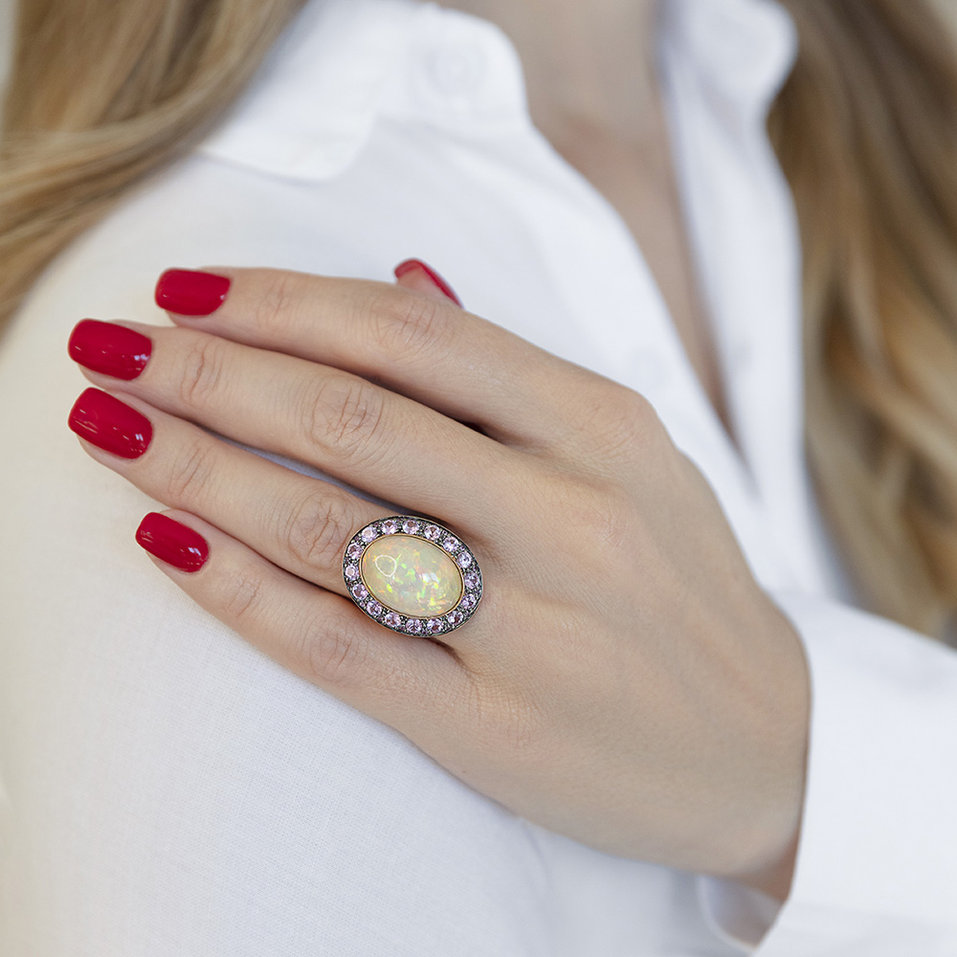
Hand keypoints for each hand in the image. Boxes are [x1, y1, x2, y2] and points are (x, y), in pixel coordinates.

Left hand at [67, 264, 809, 899]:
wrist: (768, 743)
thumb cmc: (682, 583)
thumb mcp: (632, 454)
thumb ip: (513, 373)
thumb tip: (397, 277)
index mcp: (603, 428)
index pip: (412, 336)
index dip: (285, 304)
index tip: (190, 293)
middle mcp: (570, 516)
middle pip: (352, 420)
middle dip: (212, 375)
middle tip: (114, 351)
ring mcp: (531, 627)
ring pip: (326, 528)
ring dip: (198, 468)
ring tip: (111, 430)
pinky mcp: (491, 727)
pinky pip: (335, 645)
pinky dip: (235, 588)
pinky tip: (165, 541)